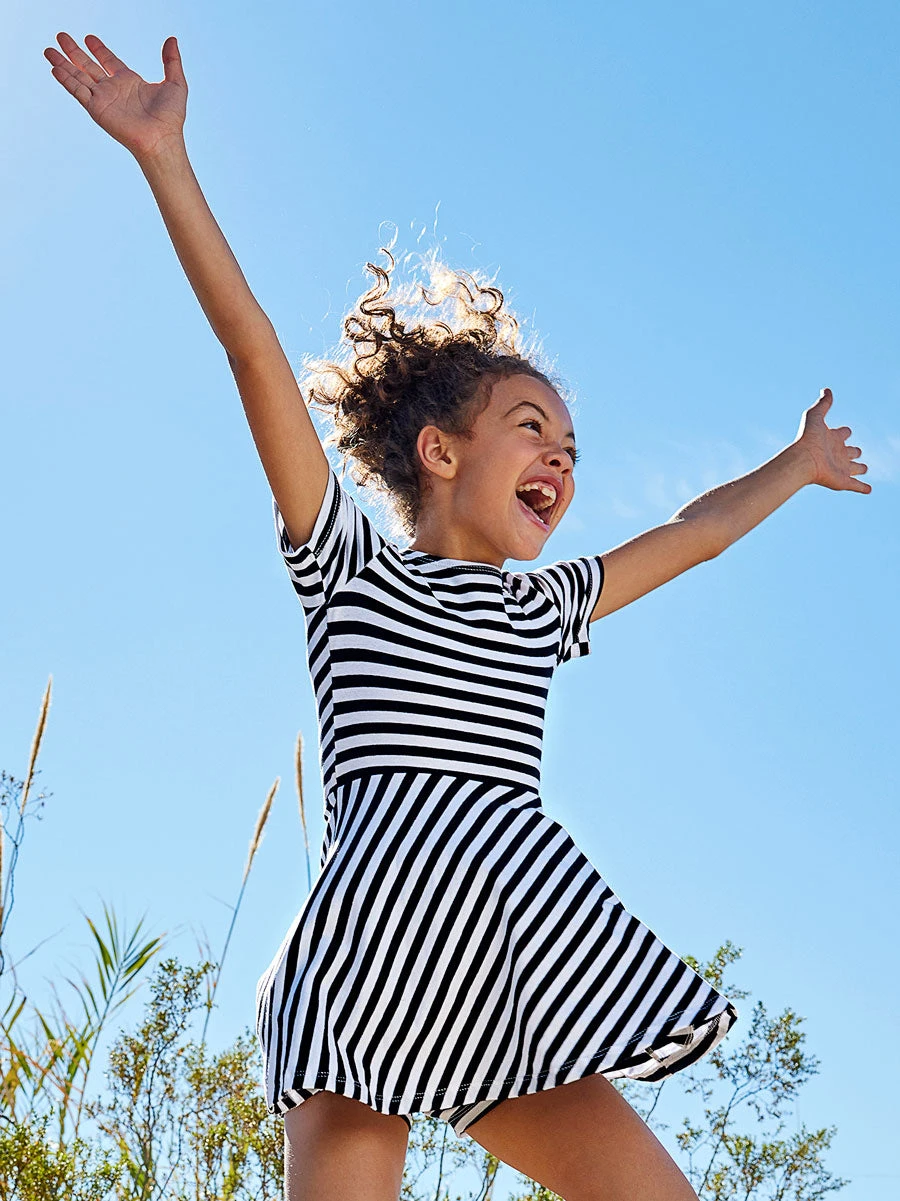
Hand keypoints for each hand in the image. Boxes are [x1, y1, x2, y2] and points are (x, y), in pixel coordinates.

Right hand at [44, 33, 186, 159]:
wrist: (161, 139)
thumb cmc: (171, 118)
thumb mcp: (176, 83)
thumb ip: (172, 61)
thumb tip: (172, 40)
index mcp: (129, 82)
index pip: (109, 61)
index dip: (99, 49)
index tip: (89, 38)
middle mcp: (114, 89)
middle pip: (88, 66)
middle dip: (74, 51)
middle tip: (61, 36)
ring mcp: (103, 99)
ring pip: (78, 76)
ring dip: (63, 64)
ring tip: (49, 50)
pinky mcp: (97, 109)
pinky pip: (78, 91)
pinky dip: (66, 80)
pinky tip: (55, 69)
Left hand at [793, 388, 870, 493]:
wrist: (803, 460)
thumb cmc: (807, 438)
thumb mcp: (815, 416)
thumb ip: (823, 404)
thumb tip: (827, 389)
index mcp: (832, 438)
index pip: (843, 433)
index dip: (845, 432)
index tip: (845, 431)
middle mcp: (837, 453)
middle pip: (851, 452)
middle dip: (854, 451)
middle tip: (855, 452)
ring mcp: (841, 468)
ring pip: (855, 468)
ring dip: (859, 468)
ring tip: (862, 469)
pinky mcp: (842, 481)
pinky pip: (856, 485)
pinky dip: (863, 488)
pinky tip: (868, 489)